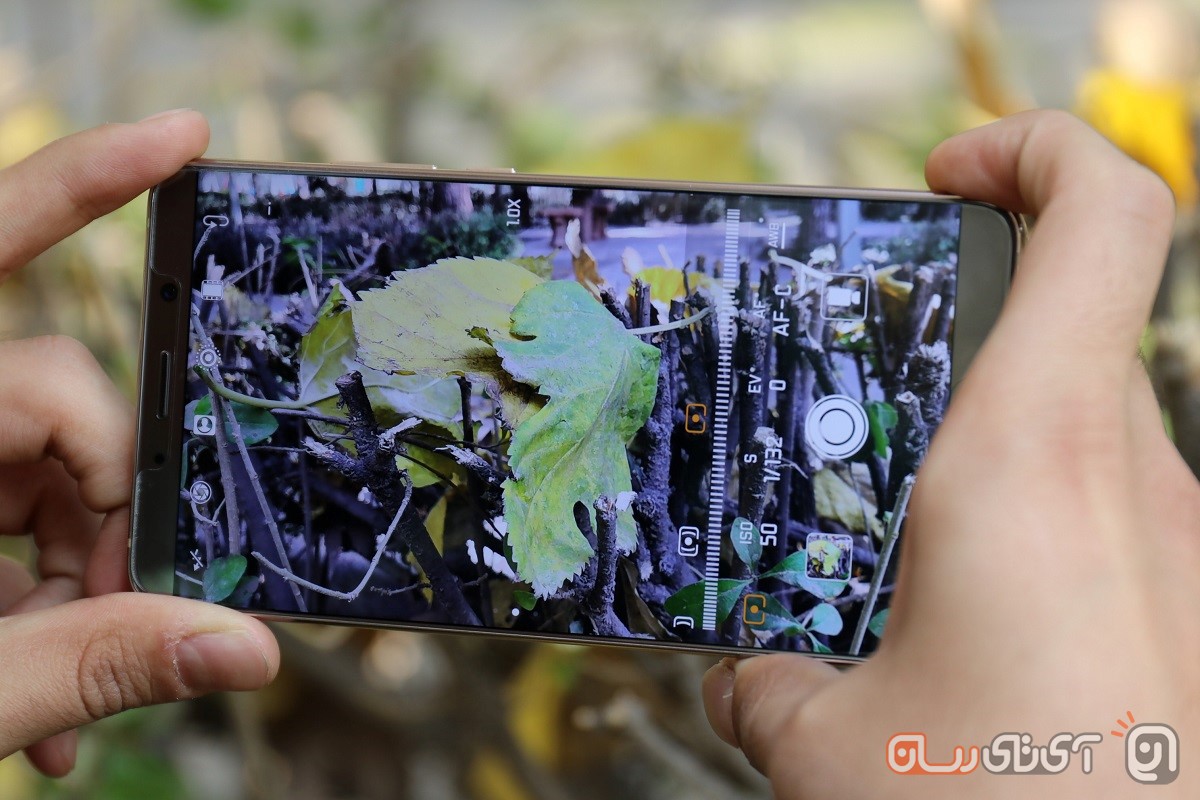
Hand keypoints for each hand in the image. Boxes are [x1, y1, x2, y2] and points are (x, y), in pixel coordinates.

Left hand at [0, 111, 278, 776]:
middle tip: (120, 607)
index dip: (87, 181)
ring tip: (63, 692)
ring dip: (79, 571)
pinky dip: (42, 593)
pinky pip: (13, 512)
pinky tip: (46, 684)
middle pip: (60, 394)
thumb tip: (240, 649)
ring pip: (47, 465)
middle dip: (108, 508)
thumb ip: (91, 661)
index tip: (182, 139)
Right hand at [703, 110, 1199, 796]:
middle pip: (1059, 328)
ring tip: (901, 534)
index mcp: (1031, 459)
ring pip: (1081, 427)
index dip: (1030, 148)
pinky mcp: (1187, 601)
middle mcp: (1127, 478)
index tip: (949, 171)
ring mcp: (1175, 539)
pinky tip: (966, 614)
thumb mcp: (832, 744)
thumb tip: (745, 680)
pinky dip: (1033, 525)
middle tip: (870, 393)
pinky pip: (1108, 511)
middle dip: (960, 340)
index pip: (1101, 212)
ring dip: (991, 449)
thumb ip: (769, 684)